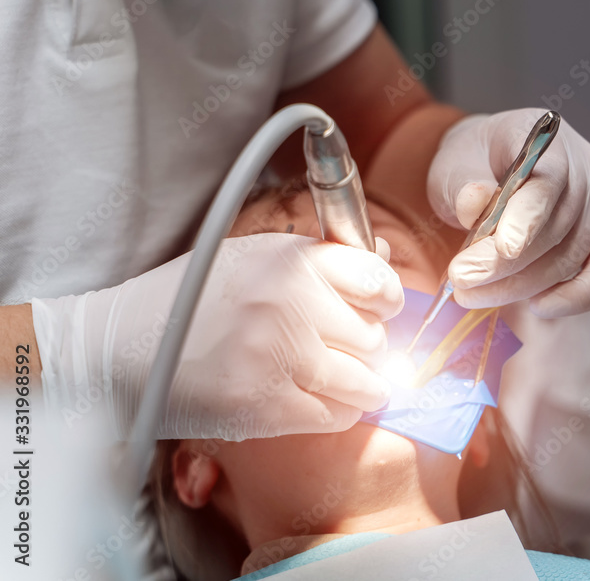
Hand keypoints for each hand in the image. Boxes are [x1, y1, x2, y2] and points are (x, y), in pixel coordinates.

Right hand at [31, 233, 403, 439]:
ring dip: (363, 386)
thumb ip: (322, 259)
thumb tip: (385, 259)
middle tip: (346, 349)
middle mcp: (291, 303)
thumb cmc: (194, 297)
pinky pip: (336, 416)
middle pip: (374, 336)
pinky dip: (337, 411)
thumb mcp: (255, 257)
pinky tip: (316, 399)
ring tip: (346, 380)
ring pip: (365, 382)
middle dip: (367, 346)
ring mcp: (279, 357)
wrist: (122, 346)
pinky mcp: (265, 407)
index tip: (379, 308)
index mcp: (292, 260)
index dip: (385, 298)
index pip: (377, 281)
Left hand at [427, 109, 589, 316]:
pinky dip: (574, 297)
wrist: (489, 166)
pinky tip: (539, 307)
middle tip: (463, 282)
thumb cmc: (472, 164)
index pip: (546, 181)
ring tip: (476, 294)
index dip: (526, 219)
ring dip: (523, 285)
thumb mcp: (453, 164)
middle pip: (557, 227)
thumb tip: (474, 204)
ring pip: (572, 256)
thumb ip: (462, 184)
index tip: (501, 249)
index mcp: (546, 137)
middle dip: (507, 264)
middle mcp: (584, 167)